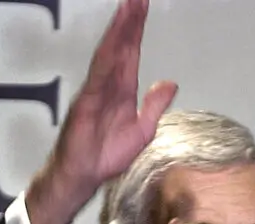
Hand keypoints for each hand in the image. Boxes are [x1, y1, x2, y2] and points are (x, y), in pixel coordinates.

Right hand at [26, 0, 177, 223]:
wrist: (84, 176)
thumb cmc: (106, 155)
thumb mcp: (143, 130)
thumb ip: (155, 106)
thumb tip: (170, 84)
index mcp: (122, 89)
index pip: (132, 52)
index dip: (137, 29)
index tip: (142, 5)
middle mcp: (109, 85)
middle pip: (121, 46)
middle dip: (129, 20)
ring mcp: (96, 91)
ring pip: (109, 54)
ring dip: (119, 31)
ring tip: (129, 8)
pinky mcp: (87, 103)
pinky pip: (99, 76)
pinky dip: (107, 58)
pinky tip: (115, 42)